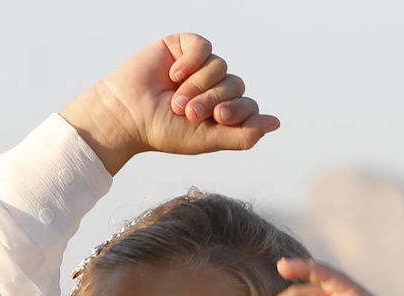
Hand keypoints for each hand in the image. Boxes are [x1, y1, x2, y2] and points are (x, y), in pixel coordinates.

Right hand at [60, 32, 279, 173]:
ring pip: (220, 67)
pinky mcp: (184, 48)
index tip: (217, 119)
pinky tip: (173, 75)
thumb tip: (276, 123)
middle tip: (187, 113)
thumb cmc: (164, 131)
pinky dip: (191, 62)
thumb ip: (243, 135)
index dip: (237, 110)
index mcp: (224, 110)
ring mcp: (201, 67)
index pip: (249, 105)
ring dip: (198, 85)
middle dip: (213, 100)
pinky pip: (203, 47)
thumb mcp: (207, 140)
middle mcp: (216, 88)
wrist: (127, 115)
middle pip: (236, 85)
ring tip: (175, 99)